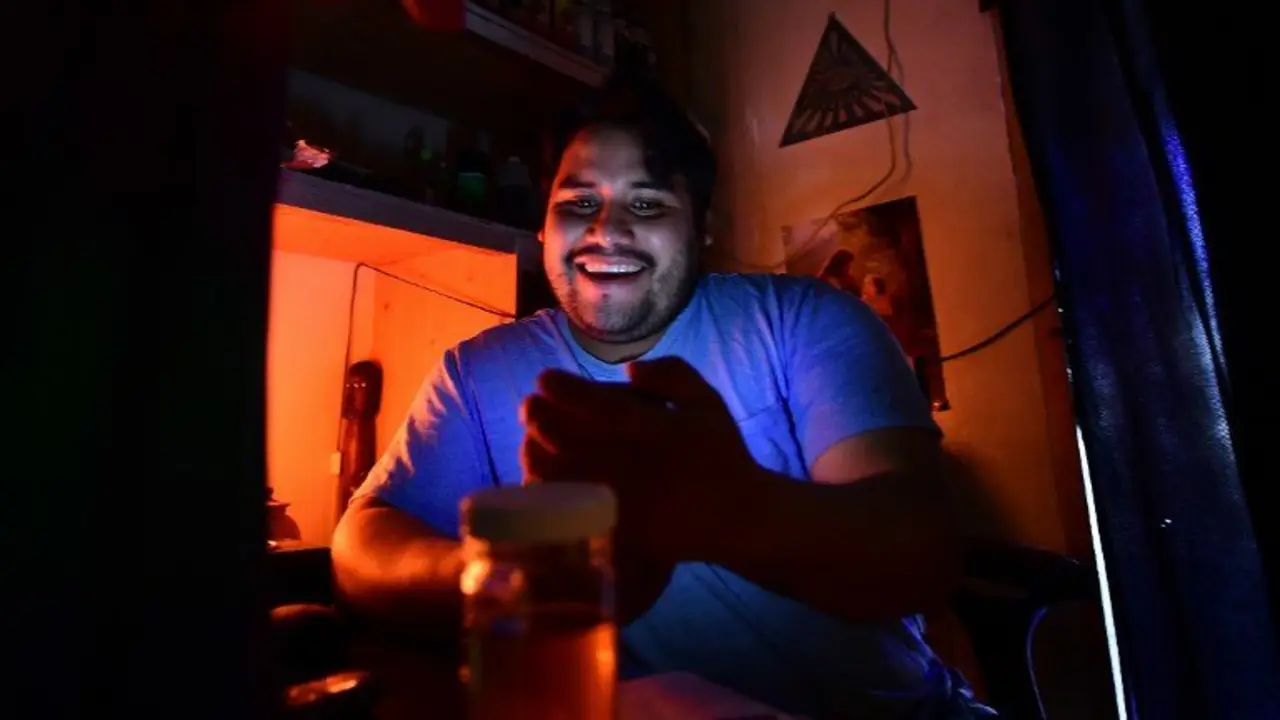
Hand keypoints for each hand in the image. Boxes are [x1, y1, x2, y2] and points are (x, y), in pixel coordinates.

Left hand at [520, 357, 761, 565]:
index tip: (543, 379)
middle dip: (541, 419)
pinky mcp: (621, 532)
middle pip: (575, 442)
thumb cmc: (719, 452)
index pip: (604, 408)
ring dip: (538, 453)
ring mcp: (629, 504)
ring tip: (530, 437)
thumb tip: (628, 371)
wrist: (738, 516)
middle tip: (528, 405)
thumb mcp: (707, 402)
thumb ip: (672, 375)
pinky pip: (574, 511)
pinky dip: (552, 492)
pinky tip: (541, 475)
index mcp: (664, 432)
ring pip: (567, 478)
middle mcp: (643, 467)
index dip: (567, 392)